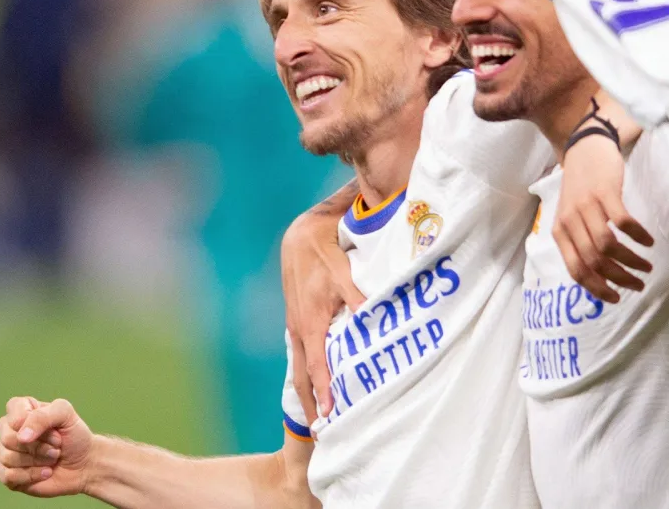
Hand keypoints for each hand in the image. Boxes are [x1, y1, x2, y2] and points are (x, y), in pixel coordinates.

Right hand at [0, 396, 93, 496]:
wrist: (83, 464)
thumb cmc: (74, 436)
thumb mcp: (66, 415)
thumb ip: (42, 416)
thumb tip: (21, 437)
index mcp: (21, 409)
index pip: (13, 410)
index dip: (35, 423)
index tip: (56, 429)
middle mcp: (10, 430)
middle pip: (8, 438)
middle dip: (39, 445)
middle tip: (57, 445)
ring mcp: (6, 452)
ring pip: (7, 457)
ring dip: (38, 460)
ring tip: (53, 458)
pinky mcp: (8, 474)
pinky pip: (8, 476)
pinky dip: (32, 475)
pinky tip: (46, 472)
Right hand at [282, 214, 364, 421]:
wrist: (301, 236)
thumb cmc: (324, 252)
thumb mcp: (342, 272)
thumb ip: (357, 295)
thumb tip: (372, 317)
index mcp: (310, 323)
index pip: (316, 367)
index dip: (324, 392)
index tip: (329, 415)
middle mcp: (299, 330)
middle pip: (303, 377)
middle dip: (311, 404)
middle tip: (322, 431)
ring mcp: (296, 327)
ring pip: (300, 368)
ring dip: (308, 393)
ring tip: (318, 418)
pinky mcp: (298, 321)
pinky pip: (301, 355)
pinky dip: (307, 375)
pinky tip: (316, 385)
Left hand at [555, 132, 653, 302]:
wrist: (584, 147)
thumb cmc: (581, 186)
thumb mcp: (571, 215)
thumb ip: (579, 240)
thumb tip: (599, 274)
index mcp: (560, 232)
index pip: (576, 270)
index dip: (596, 288)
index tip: (616, 298)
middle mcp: (570, 222)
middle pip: (595, 262)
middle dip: (619, 280)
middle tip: (638, 284)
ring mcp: (587, 207)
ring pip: (609, 247)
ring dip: (631, 262)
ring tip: (646, 266)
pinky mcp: (605, 193)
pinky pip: (623, 223)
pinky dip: (638, 236)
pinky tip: (648, 241)